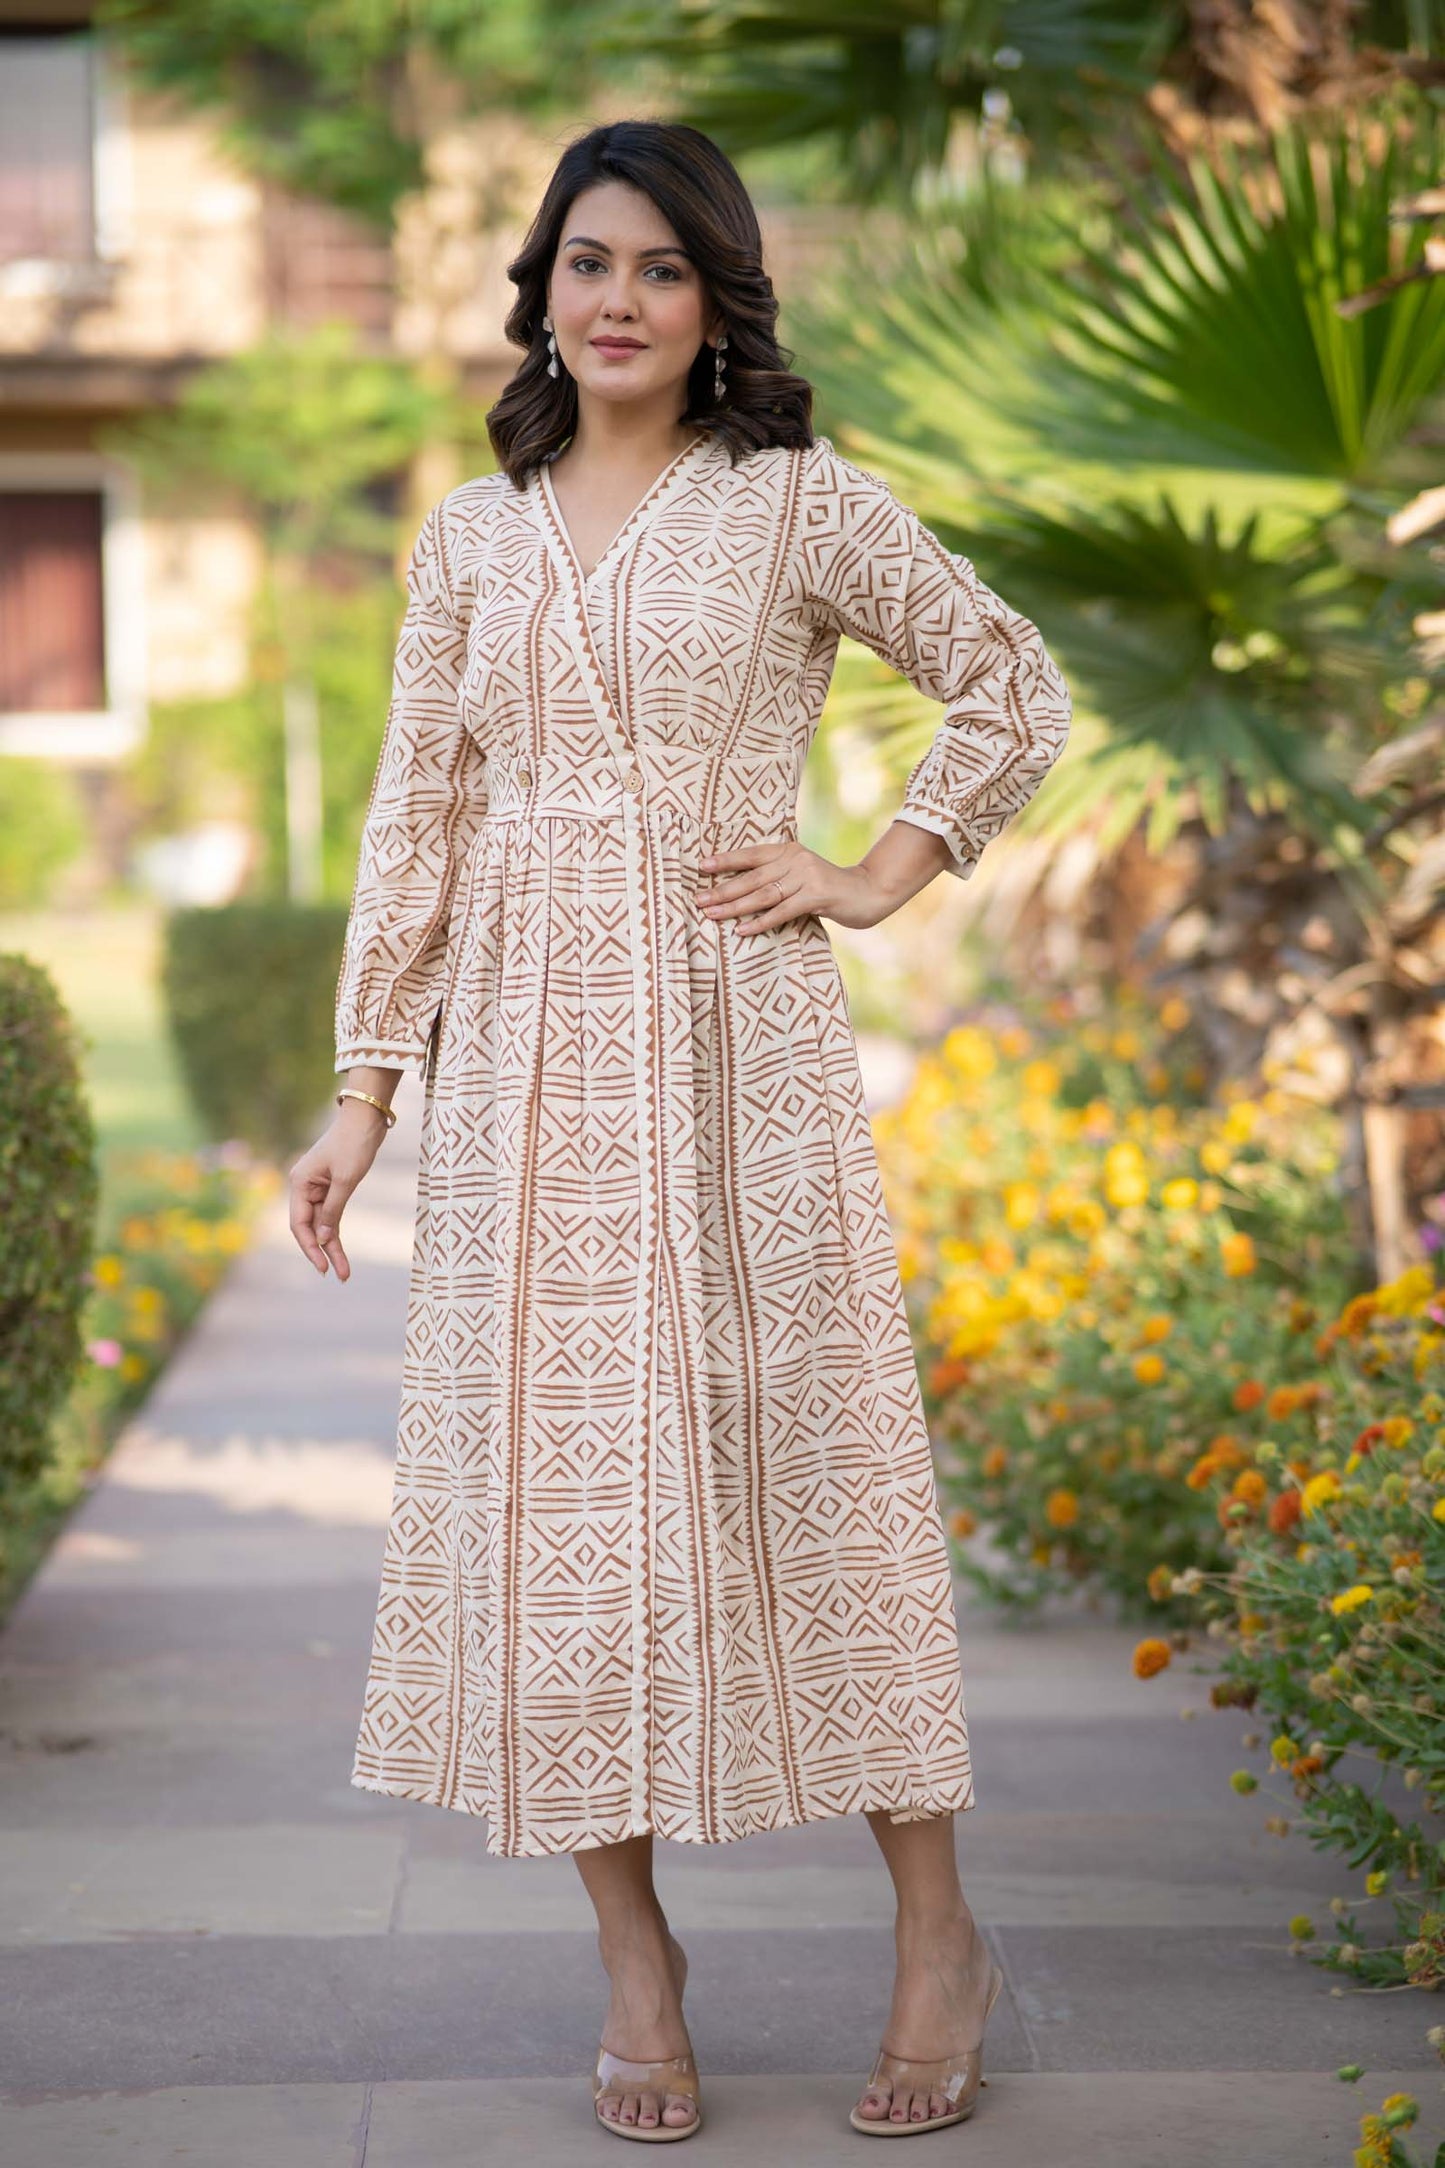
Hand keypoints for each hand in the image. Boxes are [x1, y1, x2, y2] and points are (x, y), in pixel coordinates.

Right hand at [288, 1108, 387, 1279]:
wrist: (366, 1118)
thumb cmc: (354, 1143)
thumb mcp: (345, 1179)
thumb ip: (333, 1210)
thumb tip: (323, 1239)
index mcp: (300, 1183)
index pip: (300, 1224)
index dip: (311, 1248)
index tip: (324, 1267)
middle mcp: (304, 1187)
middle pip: (309, 1228)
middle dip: (323, 1252)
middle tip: (339, 1275)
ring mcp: (317, 1187)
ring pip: (321, 1224)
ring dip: (332, 1246)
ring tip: (344, 1271)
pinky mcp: (331, 1186)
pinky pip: (330, 1214)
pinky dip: (335, 1231)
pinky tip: (339, 1249)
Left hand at [697, 840, 897, 932]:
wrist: (868, 892)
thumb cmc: (828, 888)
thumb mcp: (801, 874)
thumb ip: (777, 876)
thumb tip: (739, 889)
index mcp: (789, 850)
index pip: (751, 854)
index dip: (726, 860)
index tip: (701, 867)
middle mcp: (796, 858)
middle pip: (752, 877)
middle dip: (723, 890)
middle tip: (698, 900)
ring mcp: (807, 876)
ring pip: (763, 894)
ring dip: (735, 906)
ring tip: (712, 914)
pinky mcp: (818, 895)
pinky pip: (783, 911)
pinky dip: (761, 921)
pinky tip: (743, 930)